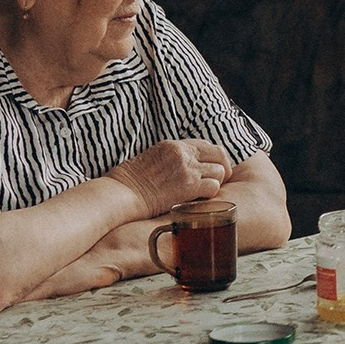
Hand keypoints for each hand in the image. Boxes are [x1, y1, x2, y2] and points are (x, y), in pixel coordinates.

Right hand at [111, 138, 231, 217]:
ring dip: (216, 182)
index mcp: (173, 145)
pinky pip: (214, 187)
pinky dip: (211, 194)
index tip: (214, 166)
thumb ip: (169, 159)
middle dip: (223, 166)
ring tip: (207, 191)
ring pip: (220, 171)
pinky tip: (201, 199)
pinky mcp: (189, 186)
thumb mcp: (150, 158)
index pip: (205, 144)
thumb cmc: (128, 181)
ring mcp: (187, 169)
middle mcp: (183, 153)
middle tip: (222, 179)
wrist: (121, 193)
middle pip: (219, 154)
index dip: (213, 156)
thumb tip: (182, 166)